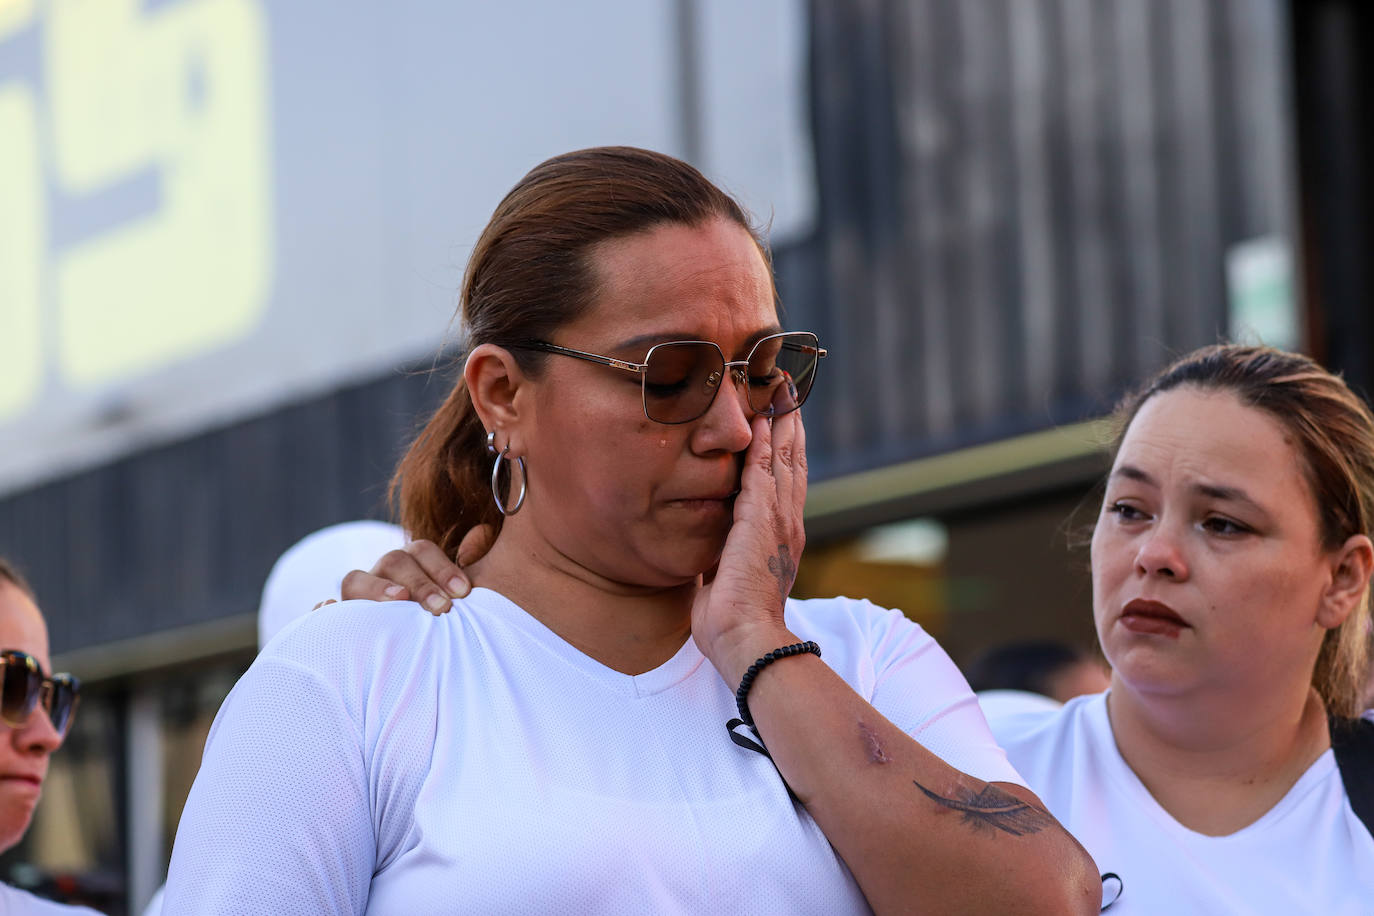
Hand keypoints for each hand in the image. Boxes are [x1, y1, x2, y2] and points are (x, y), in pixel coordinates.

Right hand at [334, 526, 494, 613]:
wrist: (416, 659)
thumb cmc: (441, 621)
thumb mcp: (459, 596)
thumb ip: (473, 566)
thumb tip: (481, 534)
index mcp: (412, 565)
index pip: (422, 550)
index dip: (442, 567)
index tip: (464, 592)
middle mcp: (382, 576)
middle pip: (393, 562)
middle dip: (420, 583)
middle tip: (443, 608)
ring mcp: (358, 599)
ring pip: (355, 580)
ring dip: (376, 588)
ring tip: (399, 600)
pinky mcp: (340, 625)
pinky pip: (320, 614)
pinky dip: (322, 611)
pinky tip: (328, 610)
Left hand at [691, 409, 806, 684]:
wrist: (746, 641)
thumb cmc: (732, 623)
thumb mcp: (727, 582)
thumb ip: (723, 561)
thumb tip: (708, 558)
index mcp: (780, 538)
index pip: (785, 483)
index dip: (784, 450)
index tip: (780, 422)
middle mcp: (787, 523)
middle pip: (793, 460)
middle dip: (789, 423)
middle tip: (787, 390)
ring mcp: (778, 520)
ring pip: (784, 458)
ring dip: (781, 421)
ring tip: (780, 389)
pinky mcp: (761, 520)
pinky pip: (764, 470)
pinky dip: (765, 441)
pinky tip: (762, 417)